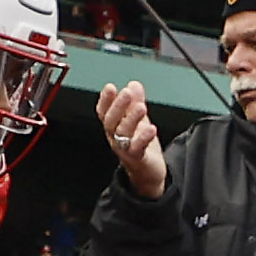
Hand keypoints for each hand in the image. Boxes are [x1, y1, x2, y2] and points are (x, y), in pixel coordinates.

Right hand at [101, 80, 168, 199]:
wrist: (148, 171)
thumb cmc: (140, 144)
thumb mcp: (137, 120)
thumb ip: (135, 102)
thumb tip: (134, 84)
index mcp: (113, 126)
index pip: (104, 112)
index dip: (105, 100)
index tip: (110, 87)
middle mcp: (115, 137)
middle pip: (111, 121)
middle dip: (118, 106)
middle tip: (126, 93)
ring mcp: (125, 149)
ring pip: (123, 133)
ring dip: (131, 119)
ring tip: (141, 107)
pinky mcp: (137, 158)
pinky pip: (137, 148)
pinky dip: (143, 138)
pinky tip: (151, 128)